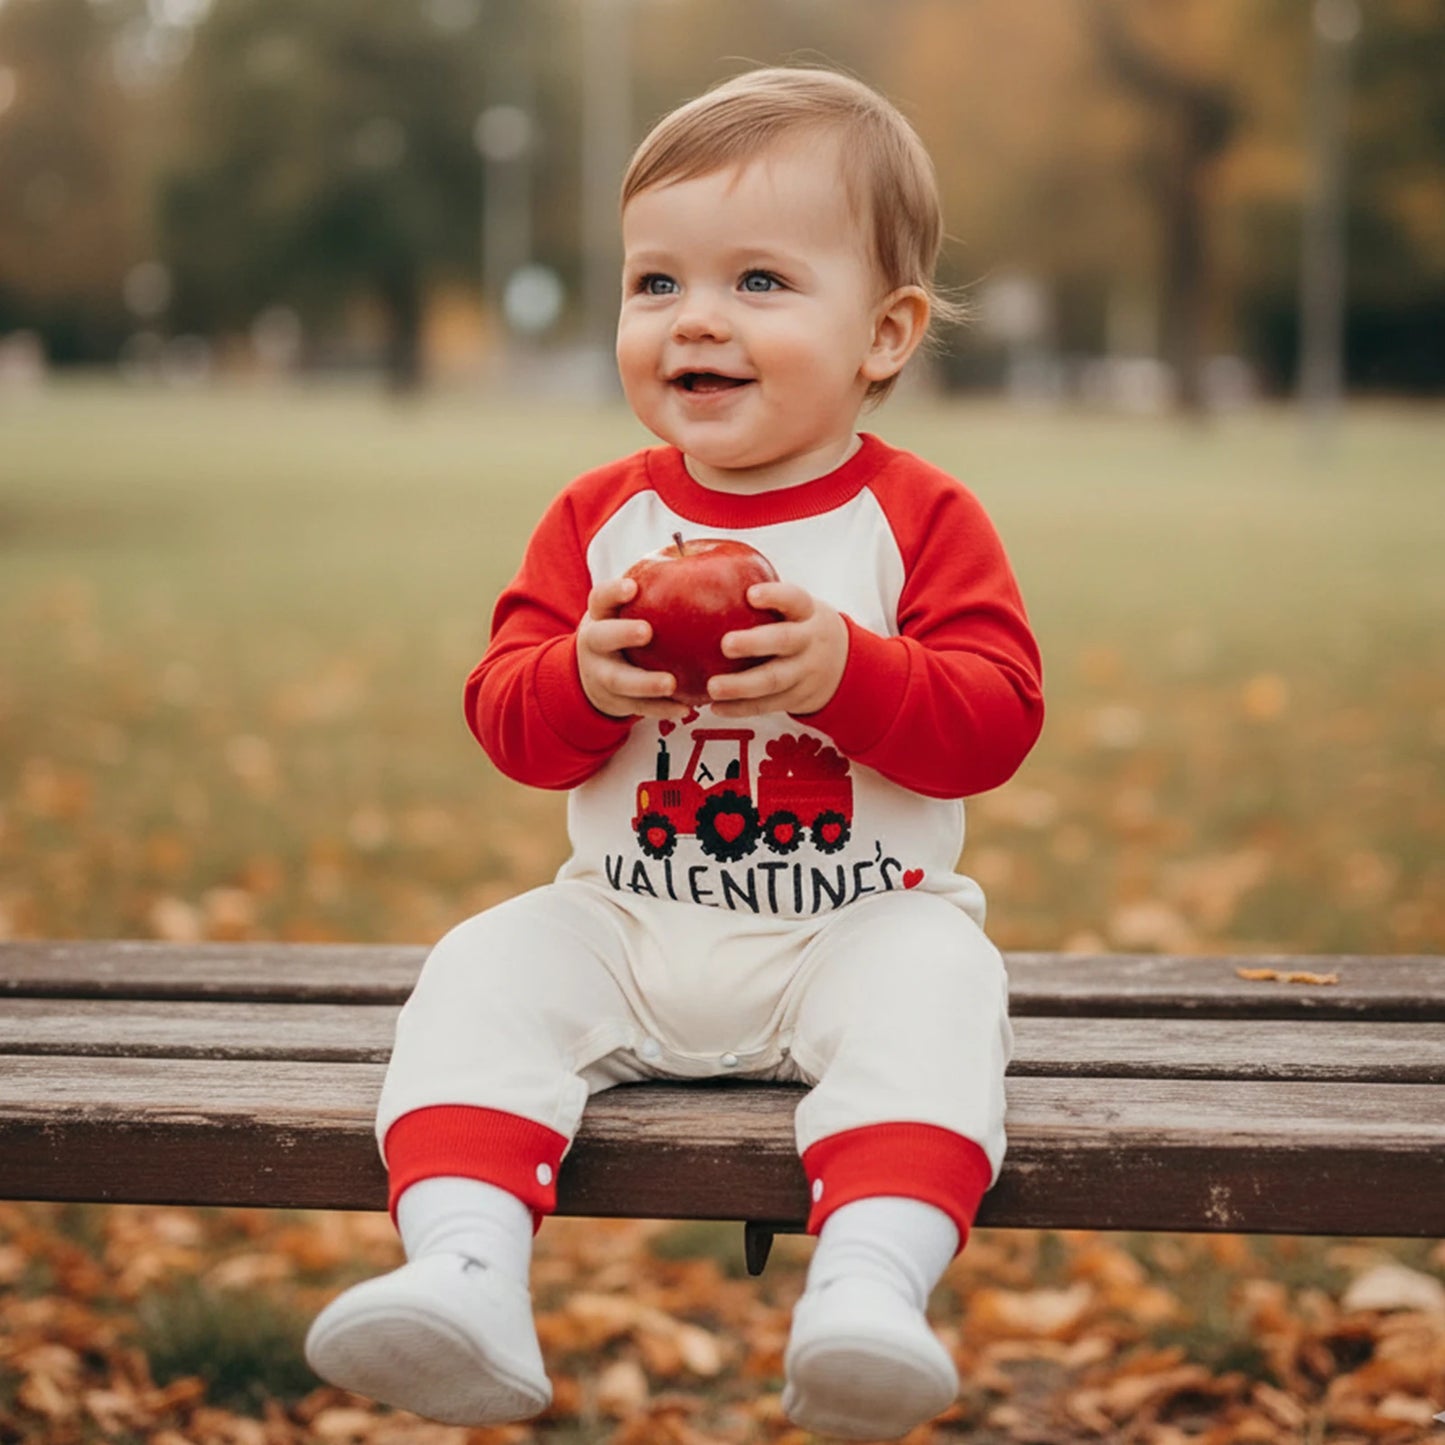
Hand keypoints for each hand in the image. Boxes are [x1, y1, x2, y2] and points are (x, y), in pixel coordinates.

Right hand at [576, 577, 691, 720]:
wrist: (595, 676)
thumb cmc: (627, 629)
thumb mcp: (630, 611)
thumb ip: (659, 591)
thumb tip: (713, 557)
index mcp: (599, 617)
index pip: (599, 599)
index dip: (613, 592)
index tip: (633, 587)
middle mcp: (595, 645)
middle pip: (601, 638)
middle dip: (621, 634)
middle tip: (647, 632)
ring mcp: (602, 675)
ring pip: (618, 681)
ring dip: (645, 682)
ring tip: (671, 683)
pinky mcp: (616, 701)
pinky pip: (639, 708)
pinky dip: (662, 709)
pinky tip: (688, 708)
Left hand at [706, 582, 847, 717]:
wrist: (843, 666)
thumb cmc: (799, 627)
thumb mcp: (795, 609)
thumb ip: (763, 598)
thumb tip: (699, 564)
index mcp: (807, 613)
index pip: (795, 599)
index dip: (775, 596)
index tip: (751, 594)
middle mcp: (809, 641)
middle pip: (784, 641)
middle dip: (755, 643)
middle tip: (726, 644)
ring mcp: (804, 672)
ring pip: (774, 680)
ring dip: (742, 686)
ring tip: (713, 687)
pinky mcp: (796, 697)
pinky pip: (767, 705)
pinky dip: (741, 708)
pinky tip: (716, 708)